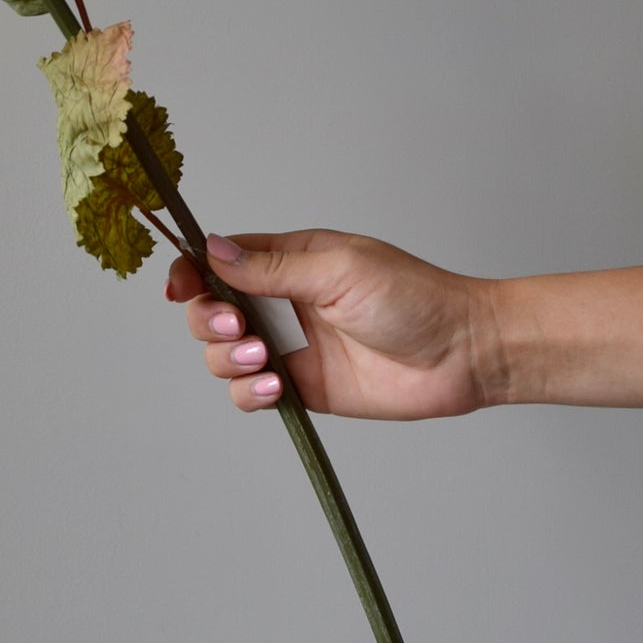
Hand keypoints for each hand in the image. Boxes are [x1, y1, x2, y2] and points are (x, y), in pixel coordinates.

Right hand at [166, 230, 500, 418]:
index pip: (220, 260)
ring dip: (230, 360)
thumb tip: (212, 249)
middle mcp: (284, 302)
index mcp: (290, 260)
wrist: (461, 352)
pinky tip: (276, 388)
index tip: (181, 288)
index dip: (191, 272)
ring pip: (225, 355)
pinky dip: (250, 393)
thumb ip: (271, 266)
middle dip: (210, 321)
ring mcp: (292, 346)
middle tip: (241, 329)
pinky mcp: (304, 388)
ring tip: (268, 361)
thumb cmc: (413, 297)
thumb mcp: (338, 269)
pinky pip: (252, 393)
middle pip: (211, 310)